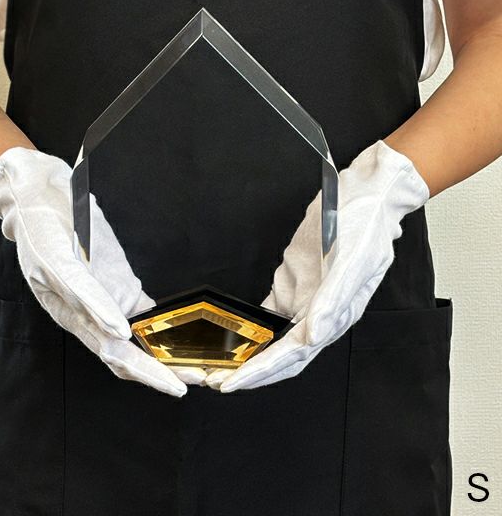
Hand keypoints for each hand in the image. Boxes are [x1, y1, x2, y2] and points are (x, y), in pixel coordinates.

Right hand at [0, 147, 187, 396]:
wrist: (39, 198)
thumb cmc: (42, 224)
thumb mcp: (57, 258)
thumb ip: (85, 296)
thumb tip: (118, 332)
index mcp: (70, 311)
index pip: (109, 348)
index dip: (138, 365)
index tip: (167, 380)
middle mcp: (88, 314)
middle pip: (124, 355)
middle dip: (157, 372)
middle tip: (190, 382)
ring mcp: (103, 303)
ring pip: (133, 344)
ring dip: (162, 360)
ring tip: (194, 371)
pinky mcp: (117, 288)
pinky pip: (140, 317)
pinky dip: (159, 335)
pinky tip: (182, 343)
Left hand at [206, 140, 429, 391]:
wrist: (366, 194)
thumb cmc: (365, 225)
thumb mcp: (355, 260)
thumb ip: (334, 301)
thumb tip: (314, 335)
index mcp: (332, 317)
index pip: (292, 355)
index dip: (261, 372)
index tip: (232, 384)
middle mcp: (317, 315)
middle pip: (278, 355)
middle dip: (246, 372)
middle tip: (212, 381)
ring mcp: (304, 300)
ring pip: (272, 339)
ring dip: (245, 355)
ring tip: (216, 366)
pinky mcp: (294, 283)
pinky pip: (269, 314)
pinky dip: (250, 328)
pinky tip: (231, 334)